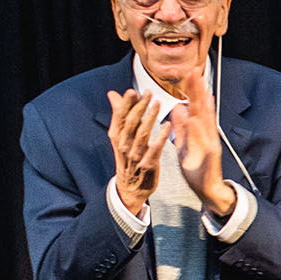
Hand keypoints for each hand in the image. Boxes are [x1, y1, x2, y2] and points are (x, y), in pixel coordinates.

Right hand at [107, 89, 169, 214]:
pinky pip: (155, 149)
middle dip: (140, 107)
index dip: (126, 104)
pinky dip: (161, 137)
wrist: (130, 188)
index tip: (133, 91)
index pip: (120, 116)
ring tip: (158, 103)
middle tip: (149, 93)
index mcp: (116, 136)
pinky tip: (167, 125)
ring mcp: (136, 156)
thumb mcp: (120, 136)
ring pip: (142, 134)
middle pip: (131, 123)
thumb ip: (119, 114)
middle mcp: (124, 145)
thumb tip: (112, 94)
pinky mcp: (148, 165)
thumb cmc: (128, 157)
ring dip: (150, 118)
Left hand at [169, 67, 237, 217]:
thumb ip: (180, 127)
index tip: (189, 73)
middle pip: (202, 107)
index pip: (195, 106)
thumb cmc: (196, 169)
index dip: (192, 90)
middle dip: (198, 89)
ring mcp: (210, 143)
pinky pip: (204, 140)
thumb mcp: (183, 145)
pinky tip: (195, 118)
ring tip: (199, 87)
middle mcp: (206, 134)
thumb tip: (177, 108)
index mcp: (198, 131)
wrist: (207, 189)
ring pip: (206, 119)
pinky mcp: (211, 155)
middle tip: (195, 70)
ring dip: (203, 103)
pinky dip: (199, 129)